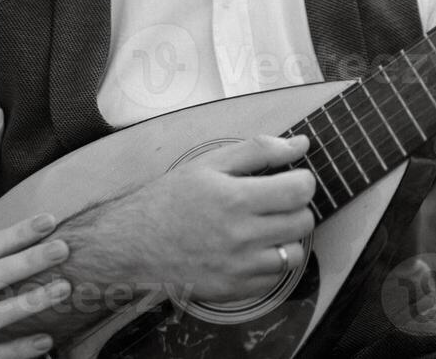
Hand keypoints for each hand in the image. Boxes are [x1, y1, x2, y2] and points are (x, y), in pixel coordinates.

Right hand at [113, 134, 315, 301]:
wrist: (132, 246)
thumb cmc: (168, 201)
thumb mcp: (208, 165)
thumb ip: (258, 151)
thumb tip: (300, 144)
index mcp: (236, 199)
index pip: (300, 190)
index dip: (301, 180)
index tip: (289, 179)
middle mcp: (242, 236)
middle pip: (303, 221)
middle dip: (295, 207)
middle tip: (273, 202)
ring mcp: (240, 268)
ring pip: (294, 253)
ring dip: (285, 237)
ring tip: (263, 227)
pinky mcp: (235, 290)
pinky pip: (275, 278)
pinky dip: (270, 263)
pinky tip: (250, 249)